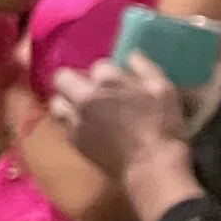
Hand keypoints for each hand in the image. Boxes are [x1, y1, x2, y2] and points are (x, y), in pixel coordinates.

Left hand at [49, 54, 184, 177]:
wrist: (151, 166)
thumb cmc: (162, 126)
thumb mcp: (164, 90)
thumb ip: (145, 67)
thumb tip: (131, 55)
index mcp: (106, 81)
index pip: (98, 65)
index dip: (110, 72)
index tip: (121, 82)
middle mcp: (84, 98)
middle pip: (62, 78)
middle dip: (74, 80)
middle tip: (91, 90)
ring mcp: (75, 121)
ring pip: (56, 102)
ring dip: (66, 101)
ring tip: (82, 108)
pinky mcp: (74, 141)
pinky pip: (62, 124)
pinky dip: (70, 121)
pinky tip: (86, 126)